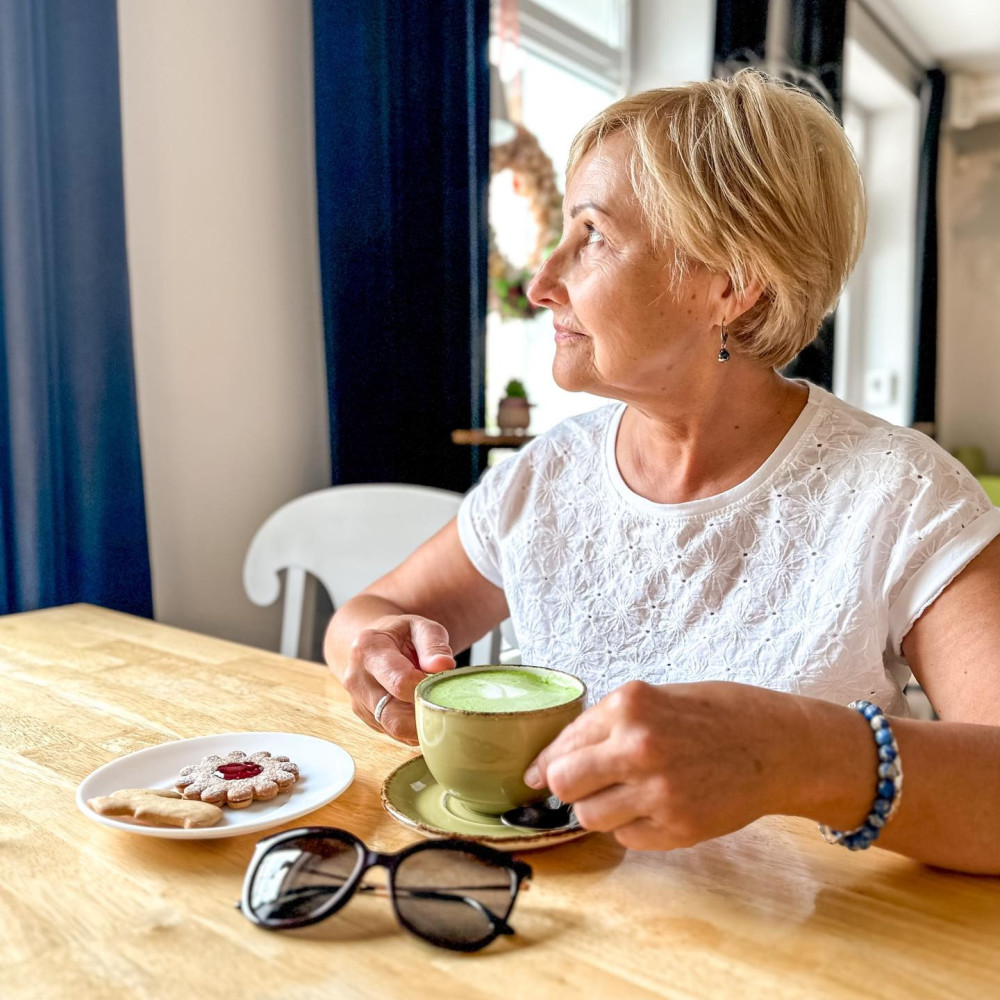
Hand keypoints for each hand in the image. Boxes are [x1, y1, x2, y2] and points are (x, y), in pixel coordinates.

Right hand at [344, 615, 454, 743]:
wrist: (373, 645)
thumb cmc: (400, 635)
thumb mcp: (420, 626)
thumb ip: (434, 643)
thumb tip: (444, 666)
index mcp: (369, 649)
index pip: (400, 682)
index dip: (427, 689)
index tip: (443, 685)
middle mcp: (357, 679)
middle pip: (394, 716)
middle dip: (425, 716)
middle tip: (447, 706)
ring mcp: (359, 702)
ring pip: (395, 729)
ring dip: (420, 724)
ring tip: (435, 706)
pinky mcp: (366, 718)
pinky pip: (394, 733)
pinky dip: (413, 728)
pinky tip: (422, 711)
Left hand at [524, 680, 806, 849]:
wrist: (779, 745)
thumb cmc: (717, 714)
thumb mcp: (657, 697)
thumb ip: (608, 722)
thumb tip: (555, 756)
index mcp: (629, 706)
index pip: (561, 745)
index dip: (544, 763)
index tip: (534, 775)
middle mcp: (638, 748)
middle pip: (563, 784)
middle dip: (566, 786)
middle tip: (580, 784)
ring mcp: (658, 792)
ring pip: (589, 817)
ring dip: (598, 809)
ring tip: (626, 794)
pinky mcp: (677, 828)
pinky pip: (626, 837)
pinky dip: (632, 826)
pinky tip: (657, 805)